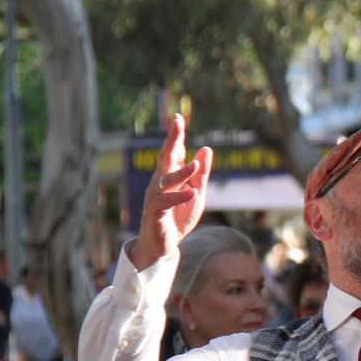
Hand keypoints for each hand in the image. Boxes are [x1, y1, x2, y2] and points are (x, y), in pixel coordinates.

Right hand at [128, 114, 212, 270]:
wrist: (164, 243)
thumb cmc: (178, 216)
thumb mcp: (196, 193)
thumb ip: (201, 174)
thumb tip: (205, 148)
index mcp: (170, 175)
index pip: (174, 151)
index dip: (176, 135)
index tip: (178, 117)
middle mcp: (160, 181)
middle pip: (165, 156)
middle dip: (172, 139)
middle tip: (177, 123)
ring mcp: (156, 195)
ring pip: (167, 179)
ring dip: (182, 172)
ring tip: (196, 165)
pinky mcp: (155, 211)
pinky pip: (166, 202)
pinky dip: (180, 197)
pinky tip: (193, 193)